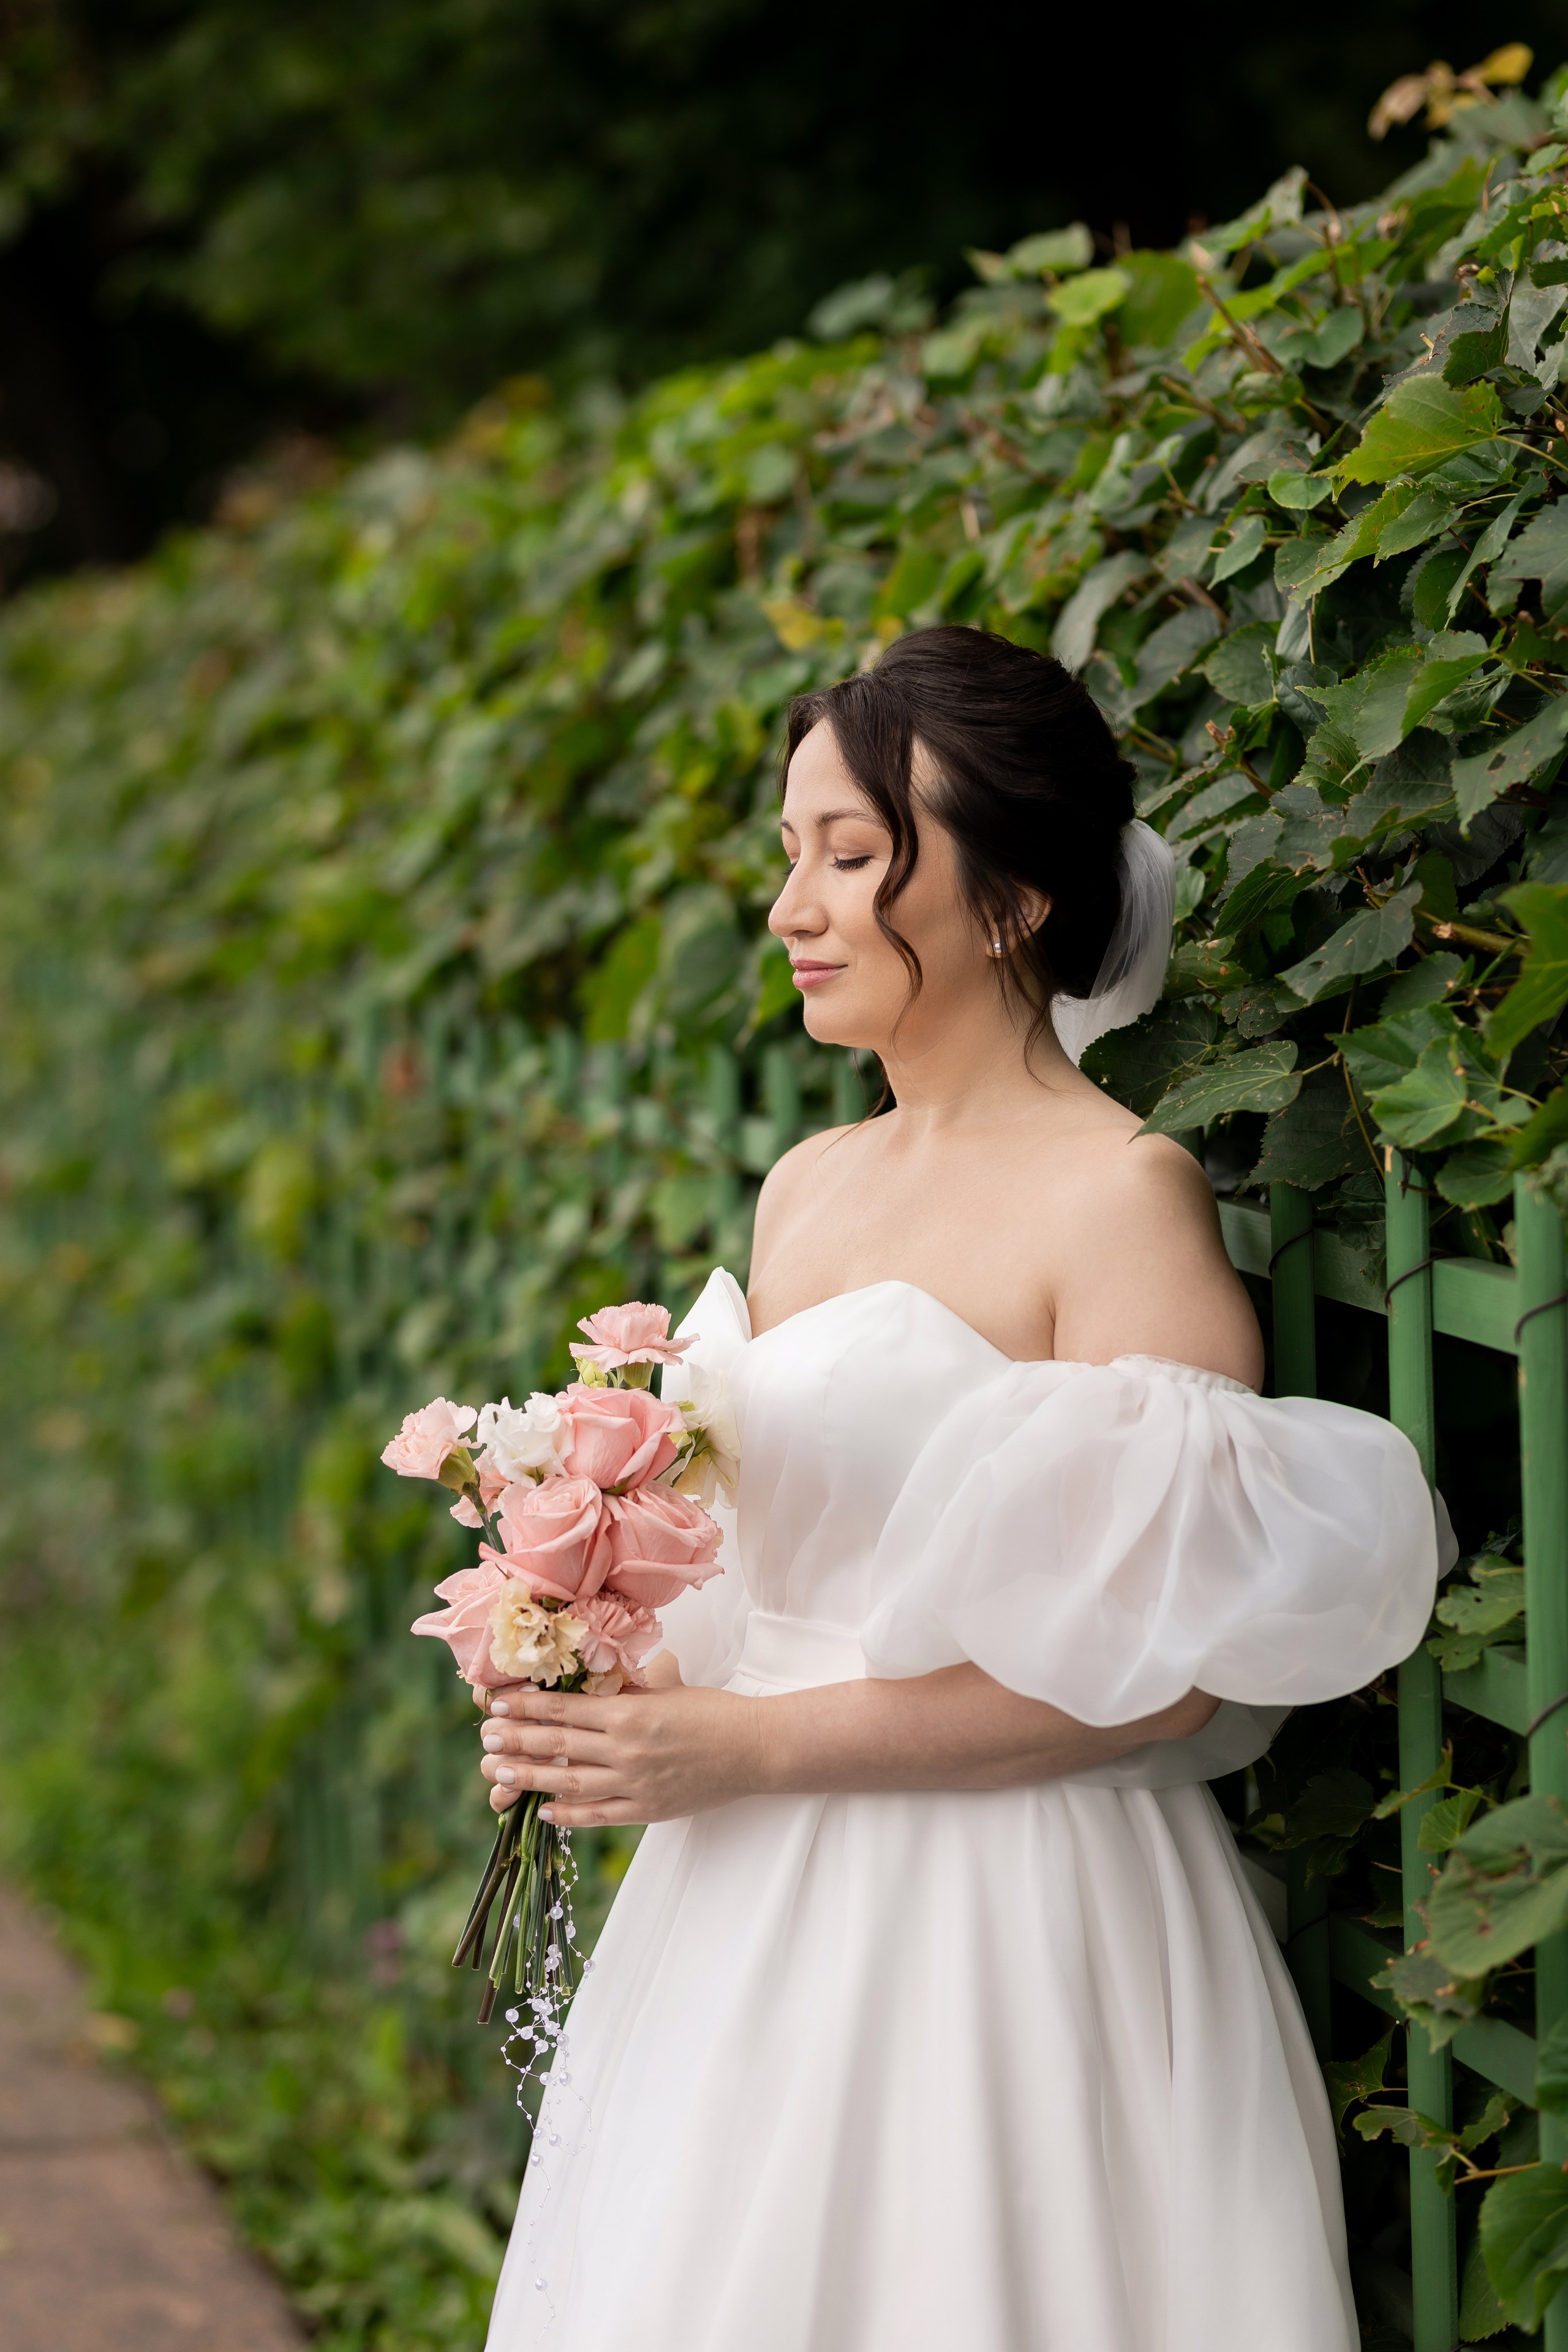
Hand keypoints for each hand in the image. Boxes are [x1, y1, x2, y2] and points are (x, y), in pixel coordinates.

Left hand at [478, 1678, 767, 1826]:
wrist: (753, 1749)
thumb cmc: (711, 1712)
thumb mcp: (665, 1689)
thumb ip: (624, 1689)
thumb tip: (585, 1680)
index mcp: (629, 1712)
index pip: (564, 1708)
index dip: (526, 1706)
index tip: (496, 1704)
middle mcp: (626, 1748)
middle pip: (558, 1745)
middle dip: (516, 1740)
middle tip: (485, 1738)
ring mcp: (634, 1783)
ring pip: (569, 1782)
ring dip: (529, 1777)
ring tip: (498, 1772)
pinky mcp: (646, 1810)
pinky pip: (598, 1814)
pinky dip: (568, 1814)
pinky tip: (543, 1811)